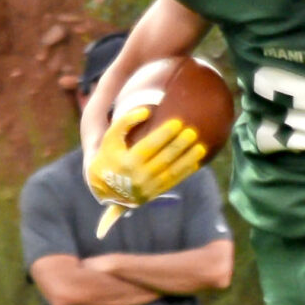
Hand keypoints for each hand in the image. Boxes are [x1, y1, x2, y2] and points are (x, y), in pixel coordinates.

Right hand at [86, 106, 204, 237]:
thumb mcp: (111, 137)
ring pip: (172, 172)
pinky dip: (185, 172)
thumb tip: (147, 111)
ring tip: (201, 147)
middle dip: (179, 145)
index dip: (164, 134)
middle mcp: (138, 176)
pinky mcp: (154, 193)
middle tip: (192, 132)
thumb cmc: (109, 156)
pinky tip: (196, 161)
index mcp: (127, 161)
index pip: (149, 146)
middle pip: (164, 159)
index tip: (178, 122)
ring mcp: (148, 187)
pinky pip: (173, 182)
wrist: (104, 187)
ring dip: (188, 159)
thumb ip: (126, 121)